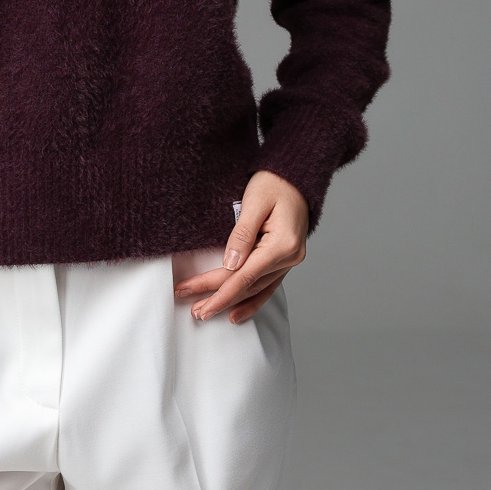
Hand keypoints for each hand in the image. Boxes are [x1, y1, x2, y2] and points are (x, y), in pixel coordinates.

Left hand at [174, 170, 308, 324]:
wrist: (295, 176)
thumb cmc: (274, 183)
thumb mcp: (254, 202)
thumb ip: (242, 234)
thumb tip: (229, 264)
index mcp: (283, 245)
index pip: (244, 275)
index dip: (217, 289)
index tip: (194, 296)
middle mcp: (289, 258)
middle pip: (248, 285)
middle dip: (219, 298)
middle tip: (195, 310)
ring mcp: (290, 261)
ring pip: (257, 289)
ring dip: (232, 302)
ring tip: (207, 312)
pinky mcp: (285, 260)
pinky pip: (267, 286)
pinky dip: (252, 300)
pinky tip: (236, 313)